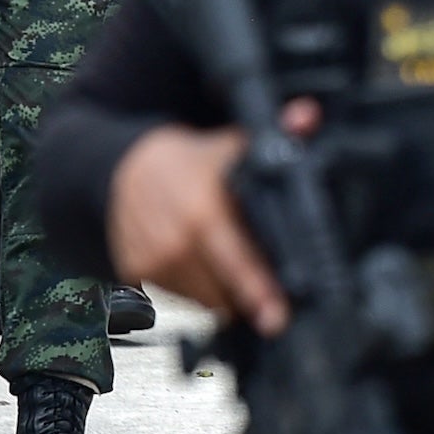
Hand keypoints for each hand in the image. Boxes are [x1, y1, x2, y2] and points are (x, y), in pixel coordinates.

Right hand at [105, 118, 305, 331]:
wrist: (126, 168)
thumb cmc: (191, 161)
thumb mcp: (234, 145)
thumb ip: (279, 132)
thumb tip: (307, 116)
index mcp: (204, 211)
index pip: (238, 260)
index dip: (260, 291)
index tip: (278, 317)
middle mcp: (175, 241)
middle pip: (223, 293)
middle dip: (248, 299)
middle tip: (268, 296)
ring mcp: (152, 261)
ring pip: (201, 303)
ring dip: (221, 299)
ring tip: (233, 278)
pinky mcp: (135, 275)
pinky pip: (176, 301)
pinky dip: (193, 294)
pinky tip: (202, 271)